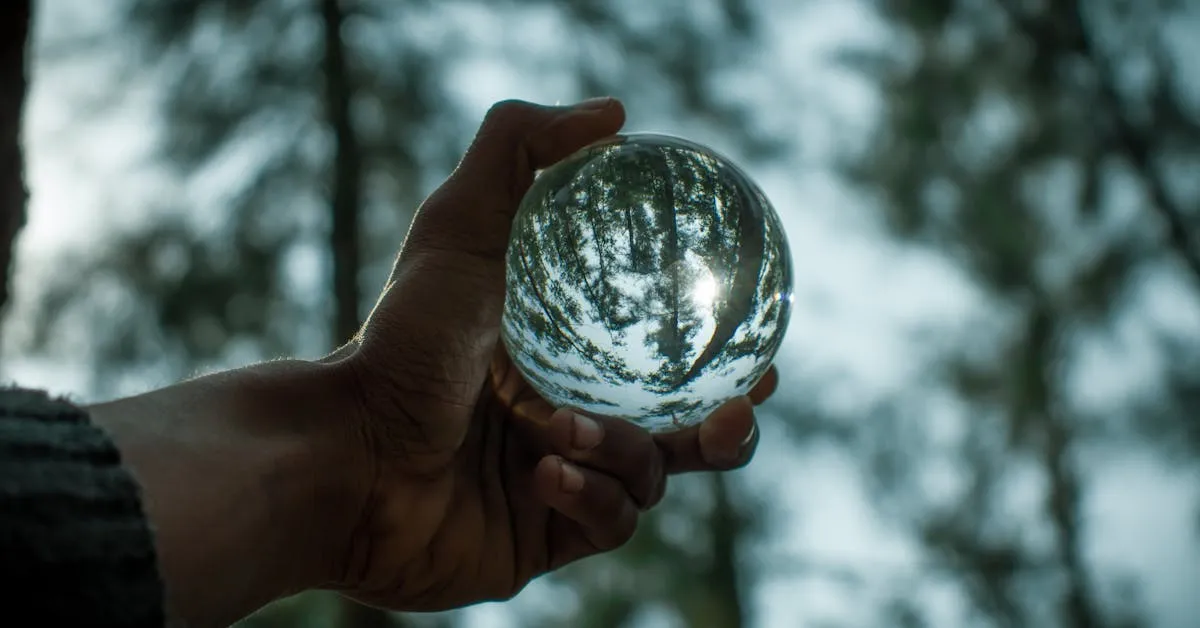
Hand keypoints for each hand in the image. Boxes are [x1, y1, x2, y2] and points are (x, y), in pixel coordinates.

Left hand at [322, 98, 779, 610]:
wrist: (341, 451)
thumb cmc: (398, 341)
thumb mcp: (458, 224)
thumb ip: (520, 148)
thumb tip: (613, 114)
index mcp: (560, 358)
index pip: (660, 361)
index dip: (718, 358)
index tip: (759, 347)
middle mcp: (565, 421)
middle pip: (679, 432)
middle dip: (723, 428)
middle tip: (736, 409)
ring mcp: (557, 483)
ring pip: (649, 478)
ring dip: (625, 451)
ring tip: (557, 430)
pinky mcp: (543, 540)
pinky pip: (609, 525)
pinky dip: (593, 496)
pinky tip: (544, 472)